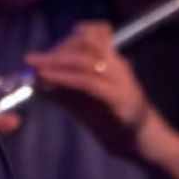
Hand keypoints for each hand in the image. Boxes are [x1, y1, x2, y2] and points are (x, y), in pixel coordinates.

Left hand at [24, 21, 178, 178]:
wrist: (145, 145)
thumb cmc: (116, 123)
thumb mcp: (88, 101)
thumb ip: (68, 89)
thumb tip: (39, 79)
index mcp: (115, 63)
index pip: (97, 33)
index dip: (70, 36)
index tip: (49, 47)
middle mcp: (119, 67)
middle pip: (87, 43)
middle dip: (57, 49)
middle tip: (32, 58)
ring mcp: (121, 81)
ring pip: (86, 60)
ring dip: (56, 61)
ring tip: (35, 67)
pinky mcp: (119, 99)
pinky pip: (88, 83)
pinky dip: (64, 79)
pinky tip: (46, 80)